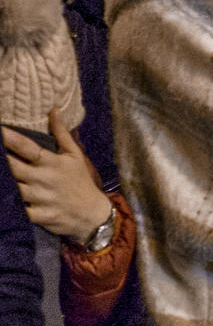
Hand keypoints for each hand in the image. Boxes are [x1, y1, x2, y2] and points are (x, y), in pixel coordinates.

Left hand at [4, 109, 111, 242]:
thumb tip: (53, 110)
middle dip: (1, 159)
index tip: (0, 130)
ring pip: (13, 189)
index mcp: (53, 163)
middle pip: (13, 168)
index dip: (12, 139)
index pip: (29, 148)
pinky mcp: (39, 215)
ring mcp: (41, 198)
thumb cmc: (79, 180)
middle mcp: (45, 179)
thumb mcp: (75, 155)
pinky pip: (18, 211)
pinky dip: (10, 206)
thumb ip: (62, 134)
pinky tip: (5, 197)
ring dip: (3, 182)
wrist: (91, 213)